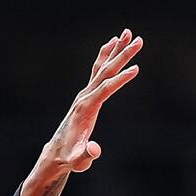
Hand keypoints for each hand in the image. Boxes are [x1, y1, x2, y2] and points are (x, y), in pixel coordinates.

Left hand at [21, 30, 142, 195]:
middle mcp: (84, 96)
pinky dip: (105, 57)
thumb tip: (95, 150)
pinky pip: (97, 71)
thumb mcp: (79, 161)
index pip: (105, 89)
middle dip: (122, 55)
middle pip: (105, 71)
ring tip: (127, 34)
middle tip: (137, 40)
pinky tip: (113, 45)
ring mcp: (84, 94)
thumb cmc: (70, 157)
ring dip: (115, 50)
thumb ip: (86, 155)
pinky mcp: (86, 95)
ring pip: (101, 67)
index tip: (136, 68)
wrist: (58, 152)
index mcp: (86, 108)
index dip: (120, 79)